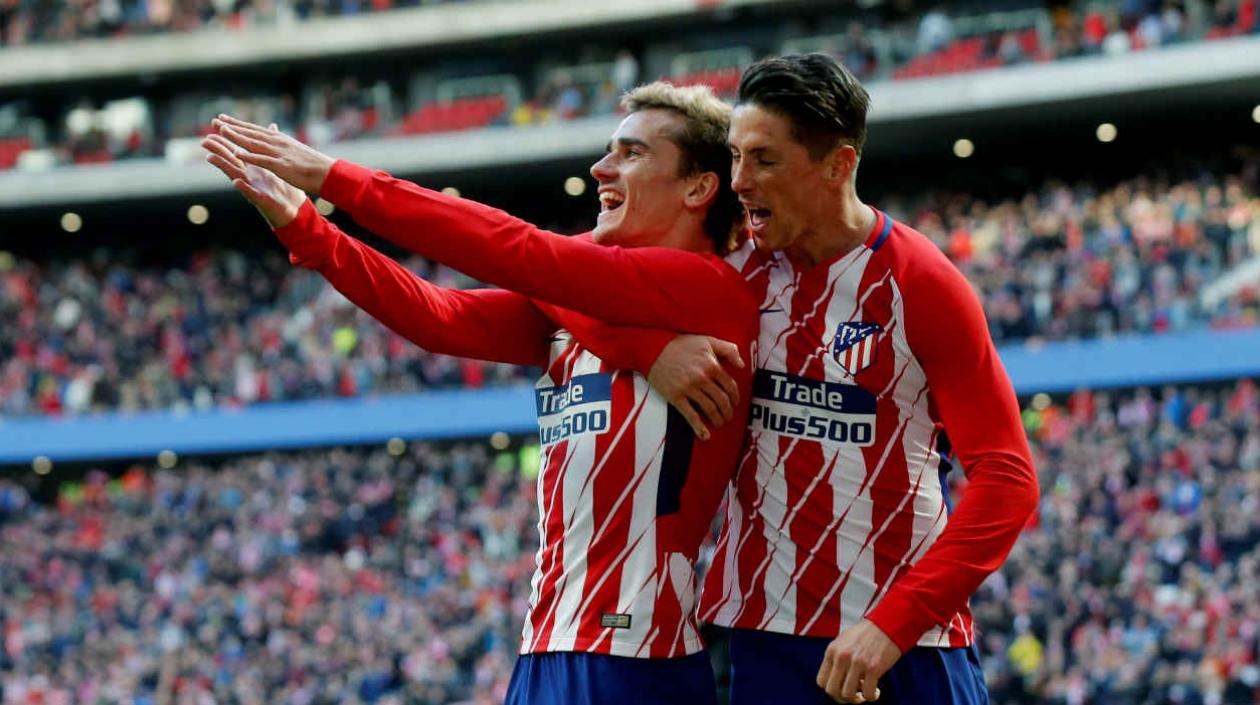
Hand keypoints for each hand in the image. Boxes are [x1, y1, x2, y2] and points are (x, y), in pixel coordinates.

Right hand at [202, 128, 306, 228]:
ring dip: (223, 166)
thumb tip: (271, 127)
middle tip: (204, 140)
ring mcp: (253, 188)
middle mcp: (249, 177)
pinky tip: (236, 182)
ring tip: (210, 157)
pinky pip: (251, 193)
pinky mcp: (261, 199)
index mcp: (253, 167)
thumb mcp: (274, 166)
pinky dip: (244, 188)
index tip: (216, 126)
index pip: (237, 150)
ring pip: (235, 175)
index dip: (227, 138)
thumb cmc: (282, 188)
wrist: (294, 208)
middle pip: (231, 161)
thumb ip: (268, 150)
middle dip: (218, 150)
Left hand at [210, 114, 335, 193]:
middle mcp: (278, 143)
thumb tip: (275, 133)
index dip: (238, 124)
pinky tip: (237, 153)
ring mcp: (279, 154)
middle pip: (251, 133)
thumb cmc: (313, 164)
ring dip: (237, 137)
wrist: (328, 173)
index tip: (224, 119)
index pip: (255, 130)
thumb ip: (282, 142)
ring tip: (222, 131)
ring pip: (254, 143)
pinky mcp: (282, 166)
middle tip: (215, 121)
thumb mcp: (295, 149)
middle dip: (232, 127)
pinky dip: (249, 156)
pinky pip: (262, 160)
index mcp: (280, 140)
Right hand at [647, 335, 742, 440]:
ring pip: (710, 409)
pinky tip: (705, 435)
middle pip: (722, 400)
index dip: (735, 397)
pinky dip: (699, 428)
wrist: (653, 349)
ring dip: (718, 419)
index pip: (730, 386)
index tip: (735, 402)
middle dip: (728, 411)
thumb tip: (741, 364)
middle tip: (728, 416)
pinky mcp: (676, 397)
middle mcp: (702, 378)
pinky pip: (690, 415)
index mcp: (712, 365)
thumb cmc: (680, 344)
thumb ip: (728, 349)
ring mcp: (689, 389)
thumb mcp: (707, 341)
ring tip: (720, 423)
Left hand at [816, 619, 900, 702]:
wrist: (887, 623)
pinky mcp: (873, 668)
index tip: (842, 688)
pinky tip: (876, 691)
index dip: (831, 689)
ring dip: (857, 699)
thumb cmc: (867, 633)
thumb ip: (837, 657)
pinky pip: (867, 693)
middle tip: (853, 695)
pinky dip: (871, 697)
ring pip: (848, 695)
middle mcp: (842, 657)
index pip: (821, 681)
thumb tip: (836, 678)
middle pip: (831, 691)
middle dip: (842, 698)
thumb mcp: (843, 641)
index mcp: (832, 650)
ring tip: (864, 693)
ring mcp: (857, 663)